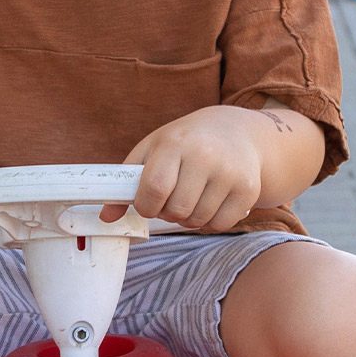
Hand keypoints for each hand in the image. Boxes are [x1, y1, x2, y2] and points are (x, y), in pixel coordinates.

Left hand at [104, 107, 268, 232]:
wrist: (236, 131)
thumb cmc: (186, 142)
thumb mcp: (153, 150)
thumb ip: (127, 182)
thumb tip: (107, 217)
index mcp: (175, 143)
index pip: (154, 189)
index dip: (146, 205)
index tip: (148, 203)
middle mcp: (206, 156)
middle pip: (176, 210)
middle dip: (168, 213)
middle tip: (173, 198)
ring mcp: (230, 173)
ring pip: (197, 221)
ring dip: (188, 218)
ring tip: (192, 198)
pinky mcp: (248, 189)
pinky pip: (219, 225)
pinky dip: (209, 223)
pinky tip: (210, 202)